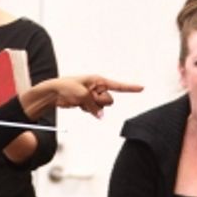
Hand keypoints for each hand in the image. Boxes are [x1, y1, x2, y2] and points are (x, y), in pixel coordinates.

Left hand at [27, 75, 142, 117]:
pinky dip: (89, 110)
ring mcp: (94, 96)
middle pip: (110, 101)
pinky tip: (80, 105)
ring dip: (93, 107)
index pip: (118, 85)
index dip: (131, 88)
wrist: (53, 93)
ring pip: (103, 107)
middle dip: (100, 102)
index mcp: (99, 80)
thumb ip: (94, 106)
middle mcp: (98, 87)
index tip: (142, 88)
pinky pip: (96, 111)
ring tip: (81, 101)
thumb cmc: (66, 87)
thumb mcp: (82, 96)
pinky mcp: (89, 103)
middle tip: (87, 98)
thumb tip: (101, 116)